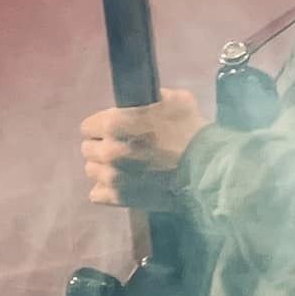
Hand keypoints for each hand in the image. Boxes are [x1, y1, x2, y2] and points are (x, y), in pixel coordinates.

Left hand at [80, 88, 208, 208]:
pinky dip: (106, 190)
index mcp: (114, 123)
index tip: (112, 130)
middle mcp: (108, 150)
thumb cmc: (191, 131)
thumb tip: (140, 100)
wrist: (207, 167)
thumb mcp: (175, 100)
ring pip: (92, 170)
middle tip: (121, 148)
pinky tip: (120, 183)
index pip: (87, 126)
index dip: (100, 127)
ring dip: (104, 168)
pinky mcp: (118, 197)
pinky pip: (96, 194)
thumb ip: (150, 98)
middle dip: (102, 146)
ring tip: (122, 166)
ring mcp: (112, 176)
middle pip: (88, 149)